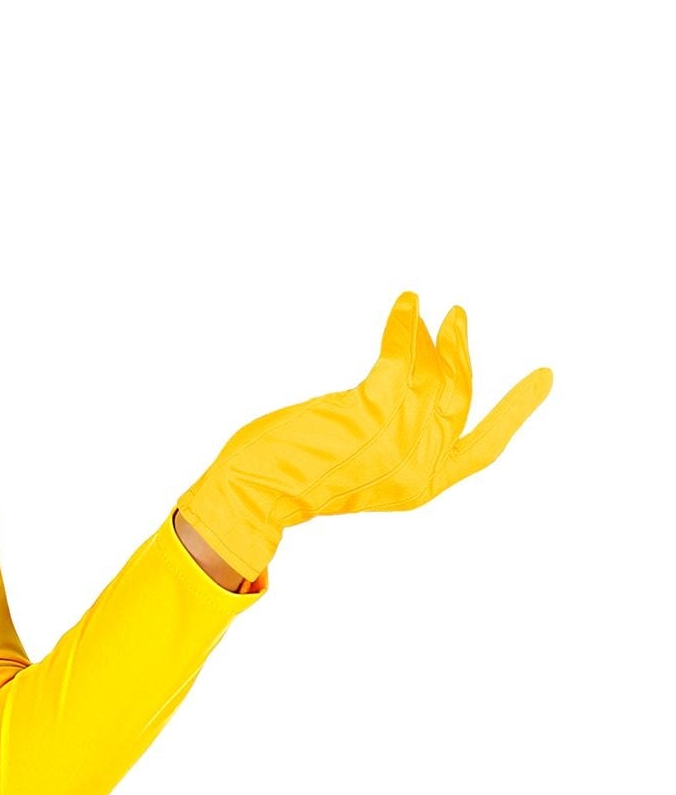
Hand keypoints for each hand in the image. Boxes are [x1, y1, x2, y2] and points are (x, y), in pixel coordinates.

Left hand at [176, 291, 551, 582]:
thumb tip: (408, 385)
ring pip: (431, 374)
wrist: (250, 491)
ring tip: (430, 309)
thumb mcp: (357, 466)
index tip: (544, 376)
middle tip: (458, 316)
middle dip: (463, 354)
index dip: (517, 413)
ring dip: (432, 335)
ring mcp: (395, 441)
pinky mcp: (370, 412)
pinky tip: (406, 303)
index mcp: (420, 488)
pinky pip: (399, 356)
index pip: (484, 450)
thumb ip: (392, 441)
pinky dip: (403, 325)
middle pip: (458, 399)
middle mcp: (417, 468)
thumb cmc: (291, 477)